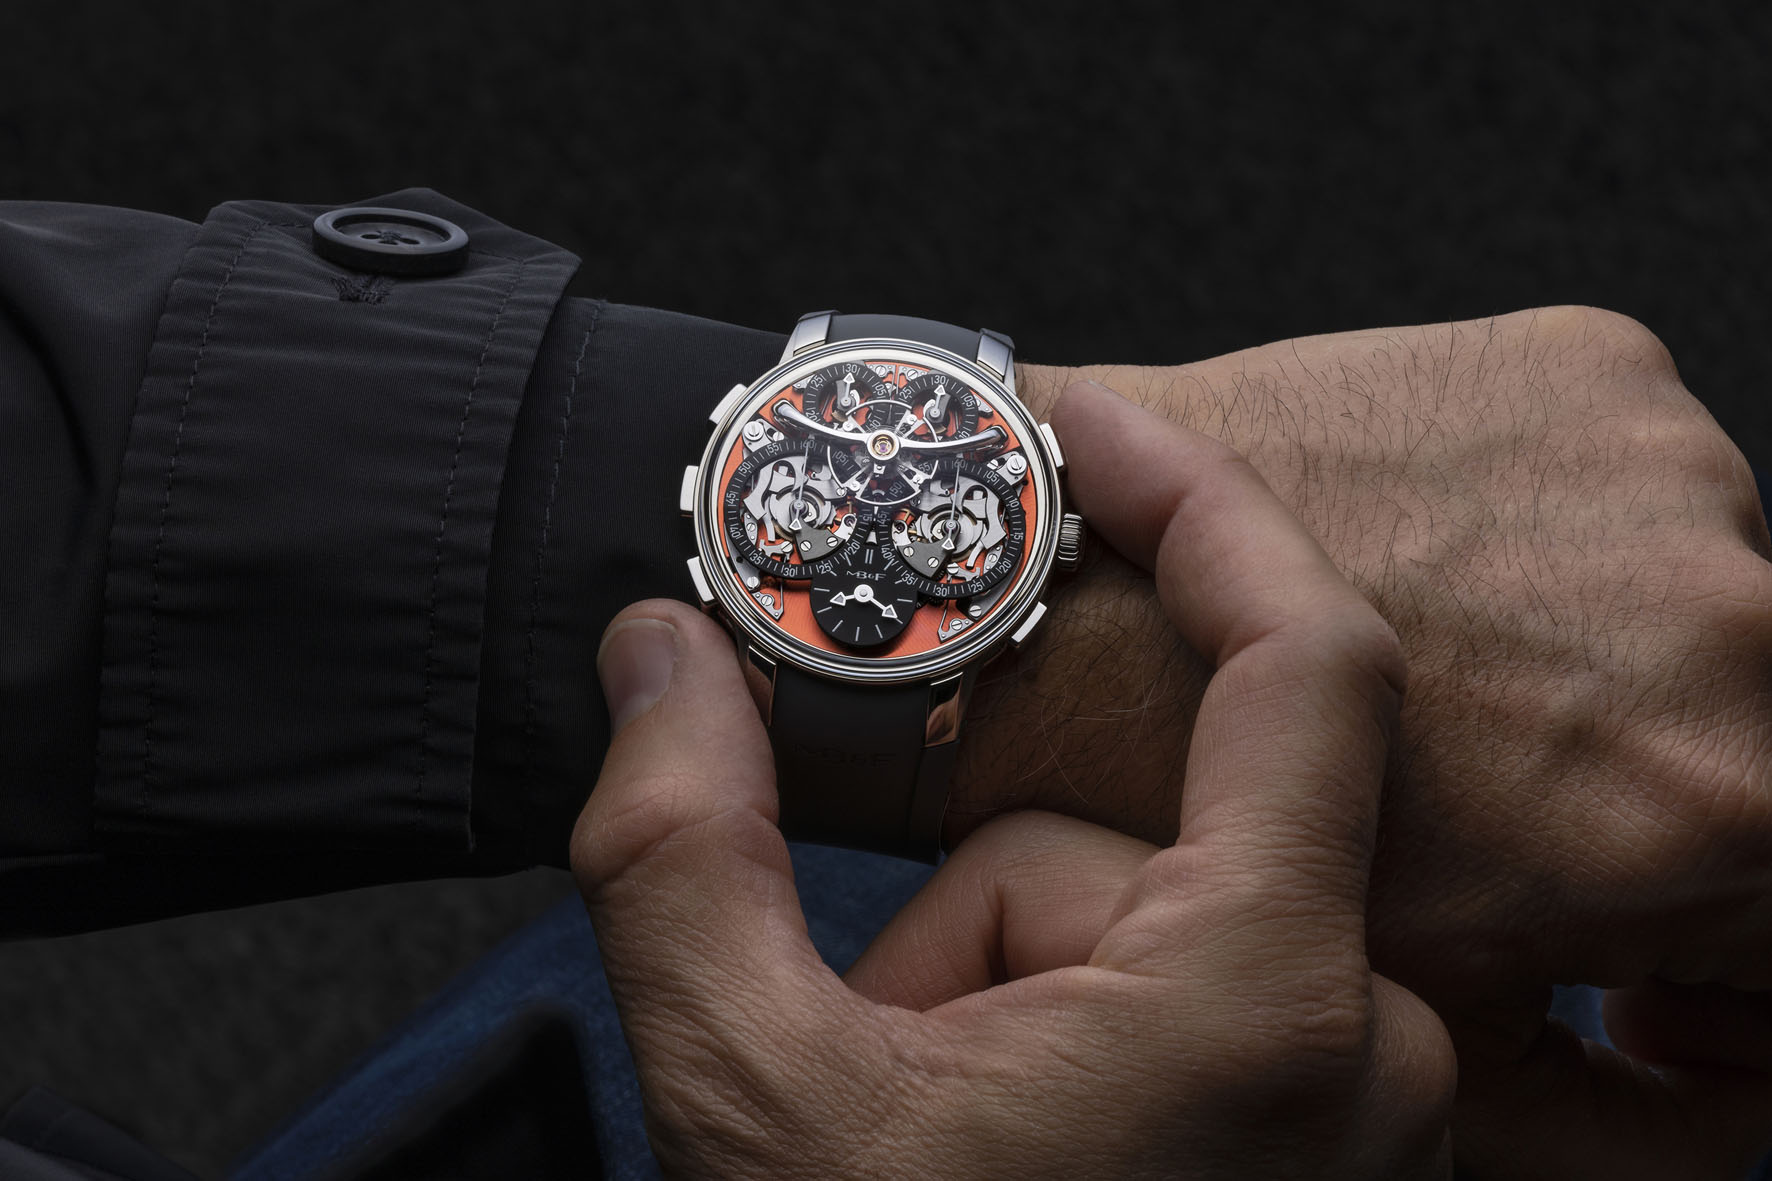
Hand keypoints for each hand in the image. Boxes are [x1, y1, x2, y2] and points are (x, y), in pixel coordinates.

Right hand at [571, 411, 1452, 1177]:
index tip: (1092, 421)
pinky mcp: (1312, 1125)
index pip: (1308, 658)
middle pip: (1134, 825)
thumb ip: (682, 846)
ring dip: (997, 977)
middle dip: (976, 901)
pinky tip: (989, 1133)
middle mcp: (1360, 1047)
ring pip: (1139, 908)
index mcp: (1263, 1007)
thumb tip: (650, 657)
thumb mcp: (747, 1095)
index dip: (1198, 498)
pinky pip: (1178, 980)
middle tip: (888, 1032)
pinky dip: (1055, 1019)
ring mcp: (1349, 1098)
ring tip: (930, 1120)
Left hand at [961, 310, 1771, 1176]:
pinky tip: (1432, 567)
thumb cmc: (1219, 837)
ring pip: (1698, 589)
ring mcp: (1668, 469)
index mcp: (1729, 800)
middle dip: (1668, 786)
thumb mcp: (1445, 1039)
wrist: (1070, 607)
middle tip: (1526, 803)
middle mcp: (1735, 622)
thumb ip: (1640, 1117)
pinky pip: (1628, 470)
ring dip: (1616, 645)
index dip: (1730, 951)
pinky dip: (1562, 520)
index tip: (1655, 971)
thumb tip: (1718, 1082)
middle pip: (1756, 721)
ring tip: (1454, 675)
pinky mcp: (1595, 363)